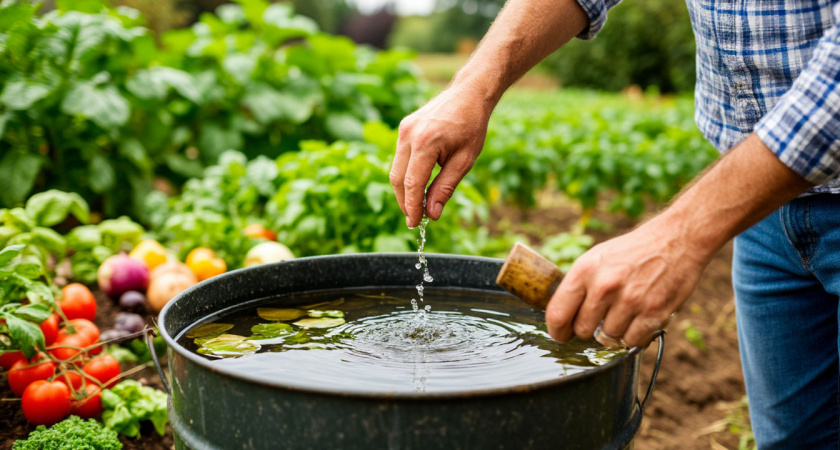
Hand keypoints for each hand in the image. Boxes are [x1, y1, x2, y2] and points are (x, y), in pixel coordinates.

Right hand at [390, 85, 492, 227]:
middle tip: (415, 219)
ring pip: (395, 169)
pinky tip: (419, 185)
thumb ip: (445, 187)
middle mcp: (409, 135)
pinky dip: (406, 175)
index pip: (412, 183)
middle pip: (397, 179)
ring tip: (418, 205)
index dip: (412, 207)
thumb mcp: (464, 160)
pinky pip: (400, 158)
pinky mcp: (403, 128)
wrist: (469, 94)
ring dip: (404, 190)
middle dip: (405, 202)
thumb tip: (432, 214)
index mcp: (426, 142)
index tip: (415, 224)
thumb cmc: (472, 126)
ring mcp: (403, 130)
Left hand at [545, 215, 712, 347]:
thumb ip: (579, 286)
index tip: (562, 335)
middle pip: (582, 330)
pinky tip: (638, 319)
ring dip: (613, 331)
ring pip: (607, 338)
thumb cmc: (632, 251)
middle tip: (599, 319)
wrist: (676, 239)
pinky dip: (634, 336)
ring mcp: (630, 300)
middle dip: (588, 329)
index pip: (557, 314)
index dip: (557, 331)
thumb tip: (561, 318)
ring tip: (623, 312)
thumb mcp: (596, 258)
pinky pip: (632, 342)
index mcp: (585, 270)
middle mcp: (605, 286)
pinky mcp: (654, 313)